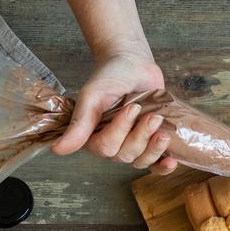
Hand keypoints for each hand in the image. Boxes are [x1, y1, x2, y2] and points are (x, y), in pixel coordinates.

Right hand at [51, 52, 177, 174]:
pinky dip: (163, 166)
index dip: (120, 131)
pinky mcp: (150, 143)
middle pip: (125, 154)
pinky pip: (155, 164)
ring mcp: (132, 144)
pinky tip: (171, 162)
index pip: (105, 147)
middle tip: (152, 116)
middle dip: (141, 136)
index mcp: (92, 135)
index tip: (131, 108)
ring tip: (163, 131)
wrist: (133, 64)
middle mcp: (111, 144)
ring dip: (154, 148)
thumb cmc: (110, 76)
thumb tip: (58, 150)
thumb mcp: (92, 95)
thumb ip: (80, 122)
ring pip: (141, 160)